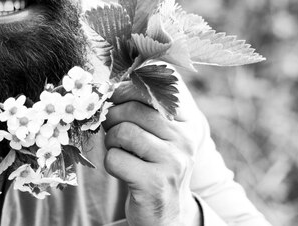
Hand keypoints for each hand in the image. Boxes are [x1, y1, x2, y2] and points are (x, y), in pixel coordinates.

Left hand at [102, 78, 204, 225]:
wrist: (165, 212)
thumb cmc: (153, 163)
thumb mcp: (159, 133)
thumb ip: (144, 106)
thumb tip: (110, 84)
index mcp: (188, 121)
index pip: (156, 88)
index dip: (126, 89)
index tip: (116, 98)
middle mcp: (186, 139)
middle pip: (133, 109)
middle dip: (113, 117)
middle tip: (112, 128)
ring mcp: (173, 161)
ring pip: (122, 132)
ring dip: (111, 141)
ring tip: (119, 149)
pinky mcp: (155, 183)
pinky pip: (115, 158)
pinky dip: (110, 163)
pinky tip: (123, 170)